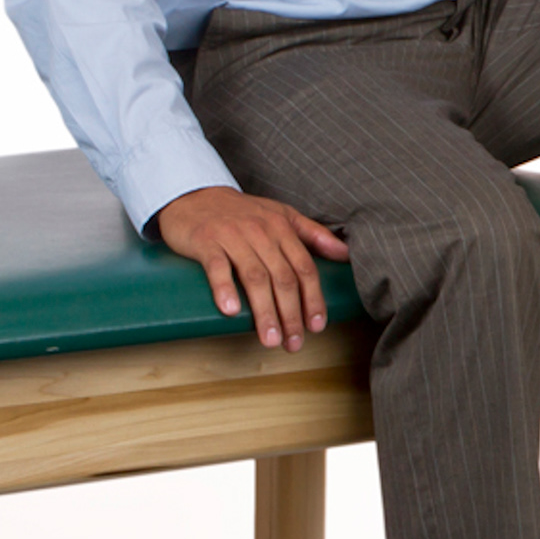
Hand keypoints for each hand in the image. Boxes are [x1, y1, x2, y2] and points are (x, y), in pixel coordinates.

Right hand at [156, 186, 349, 350]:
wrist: (193, 194)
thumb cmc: (242, 212)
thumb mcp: (282, 215)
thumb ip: (314, 234)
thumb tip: (345, 253)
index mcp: (283, 229)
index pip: (305, 269)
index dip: (313, 299)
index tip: (317, 326)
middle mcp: (262, 232)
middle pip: (283, 278)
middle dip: (291, 314)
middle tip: (293, 343)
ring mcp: (233, 236)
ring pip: (255, 277)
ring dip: (265, 311)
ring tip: (270, 339)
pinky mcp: (206, 240)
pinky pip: (217, 266)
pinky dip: (225, 289)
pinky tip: (231, 311)